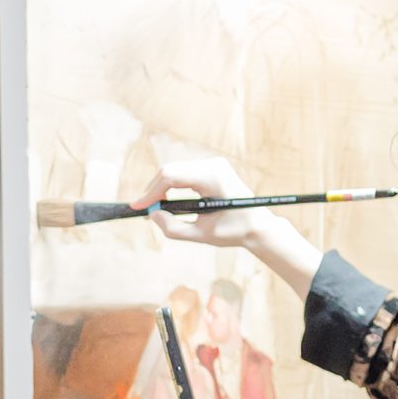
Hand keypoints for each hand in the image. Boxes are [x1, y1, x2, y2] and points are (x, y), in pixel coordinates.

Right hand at [144, 145, 325, 298]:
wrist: (258, 225)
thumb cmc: (234, 231)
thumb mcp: (201, 235)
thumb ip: (174, 228)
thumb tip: (152, 215)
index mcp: (212, 178)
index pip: (171, 176)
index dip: (151, 192)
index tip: (139, 207)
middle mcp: (213, 165)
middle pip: (171, 170)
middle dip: (154, 190)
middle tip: (144, 210)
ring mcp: (213, 164)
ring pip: (175, 170)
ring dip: (162, 187)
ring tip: (153, 207)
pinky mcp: (212, 167)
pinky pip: (184, 172)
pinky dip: (172, 185)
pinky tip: (165, 199)